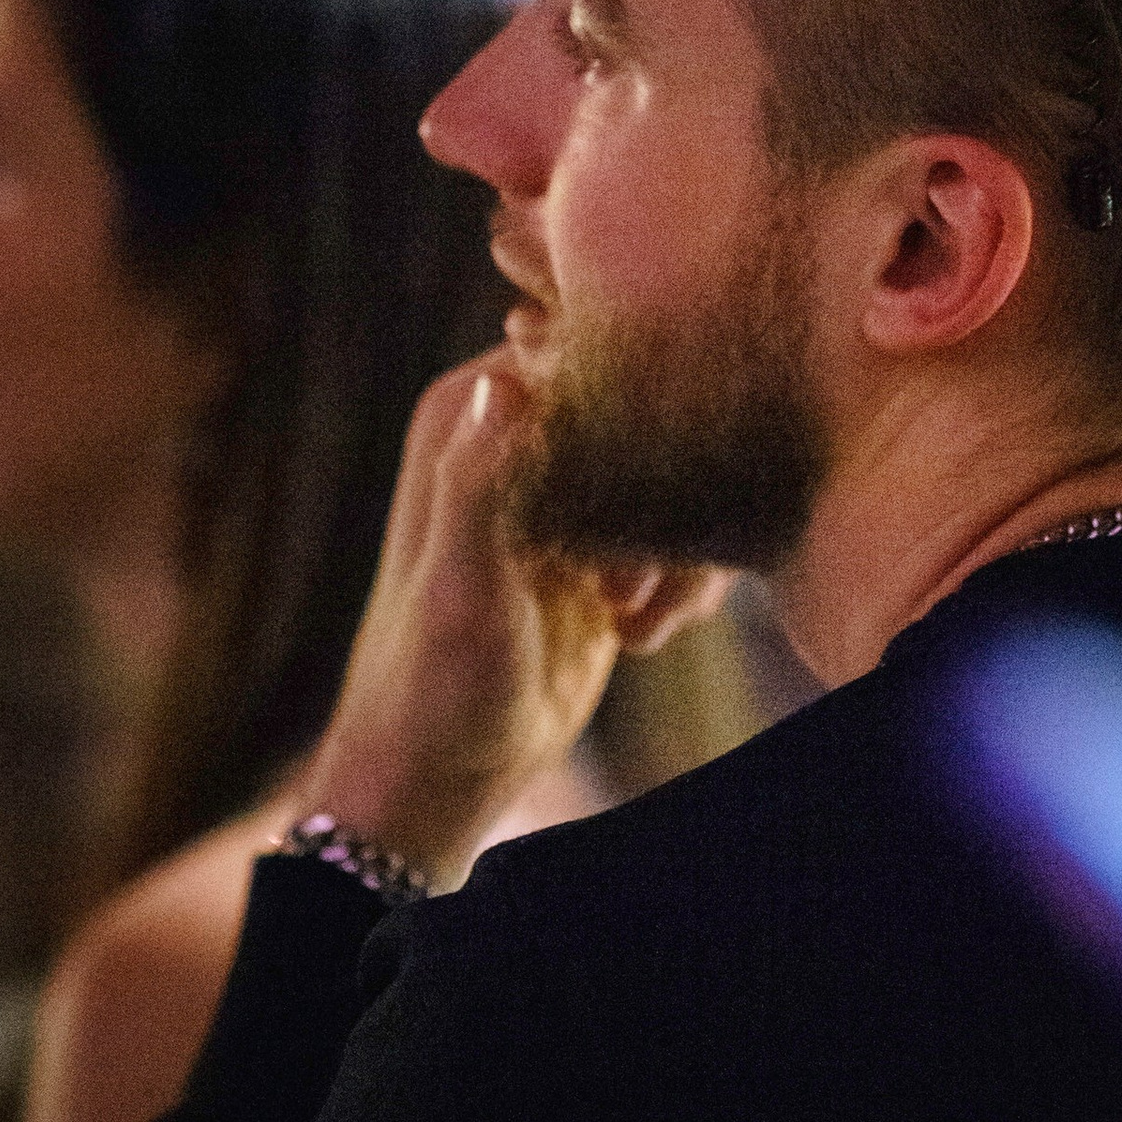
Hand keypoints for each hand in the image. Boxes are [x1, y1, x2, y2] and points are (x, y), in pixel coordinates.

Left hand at [289, 353, 726, 890]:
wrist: (446, 773)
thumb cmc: (432, 683)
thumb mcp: (458, 585)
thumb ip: (479, 482)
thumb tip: (505, 381)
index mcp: (473, 413)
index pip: (585, 348)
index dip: (634, 407)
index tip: (637, 490)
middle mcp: (521, 433)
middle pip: (652, 405)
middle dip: (671, 489)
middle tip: (627, 582)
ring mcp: (570, 484)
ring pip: (682, 468)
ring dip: (680, 547)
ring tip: (632, 615)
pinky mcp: (609, 539)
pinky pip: (688, 526)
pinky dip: (686, 580)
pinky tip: (644, 633)